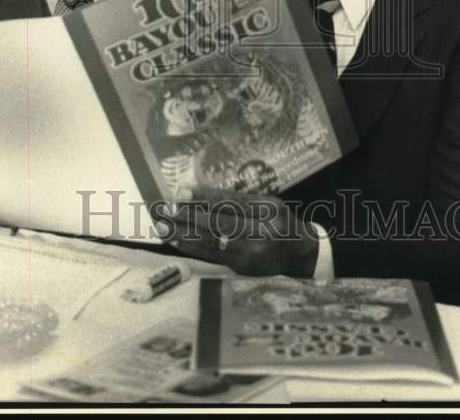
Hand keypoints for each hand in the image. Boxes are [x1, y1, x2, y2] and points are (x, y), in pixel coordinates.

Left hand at [153, 187, 317, 277]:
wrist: (297, 253)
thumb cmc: (280, 219)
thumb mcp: (267, 202)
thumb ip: (237, 200)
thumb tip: (198, 193)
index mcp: (269, 213)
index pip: (232, 205)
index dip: (204, 199)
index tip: (181, 192)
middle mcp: (260, 236)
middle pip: (218, 226)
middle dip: (188, 218)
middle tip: (165, 210)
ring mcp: (249, 256)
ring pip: (211, 244)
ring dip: (183, 235)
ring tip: (162, 227)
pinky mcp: (239, 268)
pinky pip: (211, 256)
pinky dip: (191, 248)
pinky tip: (176, 241)